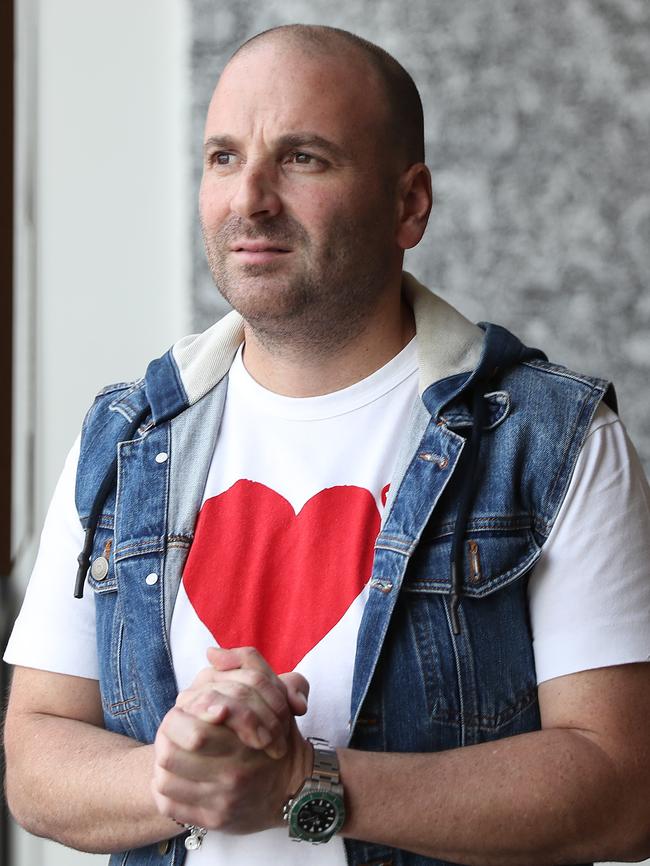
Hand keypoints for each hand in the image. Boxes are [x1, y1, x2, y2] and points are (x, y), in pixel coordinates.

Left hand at [151, 647, 312, 832]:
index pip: (191, 730)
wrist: (296, 788)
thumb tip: (212, 653)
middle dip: (164, 739)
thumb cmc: (278, 736)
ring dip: (162, 763)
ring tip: (171, 753)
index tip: (183, 713)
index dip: (178, 717)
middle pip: (170, 754)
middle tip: (170, 733)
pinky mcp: (213, 822)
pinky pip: (169, 805)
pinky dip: (165, 789)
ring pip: (165, 779)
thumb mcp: (273, 692)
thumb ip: (247, 662)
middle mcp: (233, 774)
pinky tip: (176, 777)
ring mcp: (222, 801)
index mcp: (244, 742)